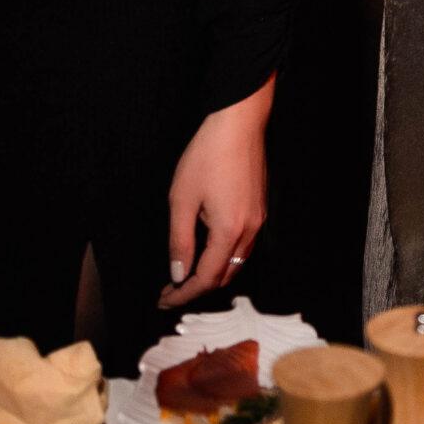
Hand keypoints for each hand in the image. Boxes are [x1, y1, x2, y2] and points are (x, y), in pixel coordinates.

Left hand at [160, 77, 270, 308]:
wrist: (240, 124)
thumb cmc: (207, 157)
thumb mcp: (182, 200)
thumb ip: (180, 241)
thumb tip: (178, 273)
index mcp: (229, 232)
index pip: (205, 278)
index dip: (183, 294)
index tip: (164, 299)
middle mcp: (249, 231)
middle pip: (225, 275)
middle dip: (198, 287)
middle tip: (171, 289)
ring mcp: (258, 219)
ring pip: (237, 262)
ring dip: (213, 273)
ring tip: (186, 273)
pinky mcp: (260, 208)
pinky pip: (244, 245)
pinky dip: (225, 257)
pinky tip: (207, 248)